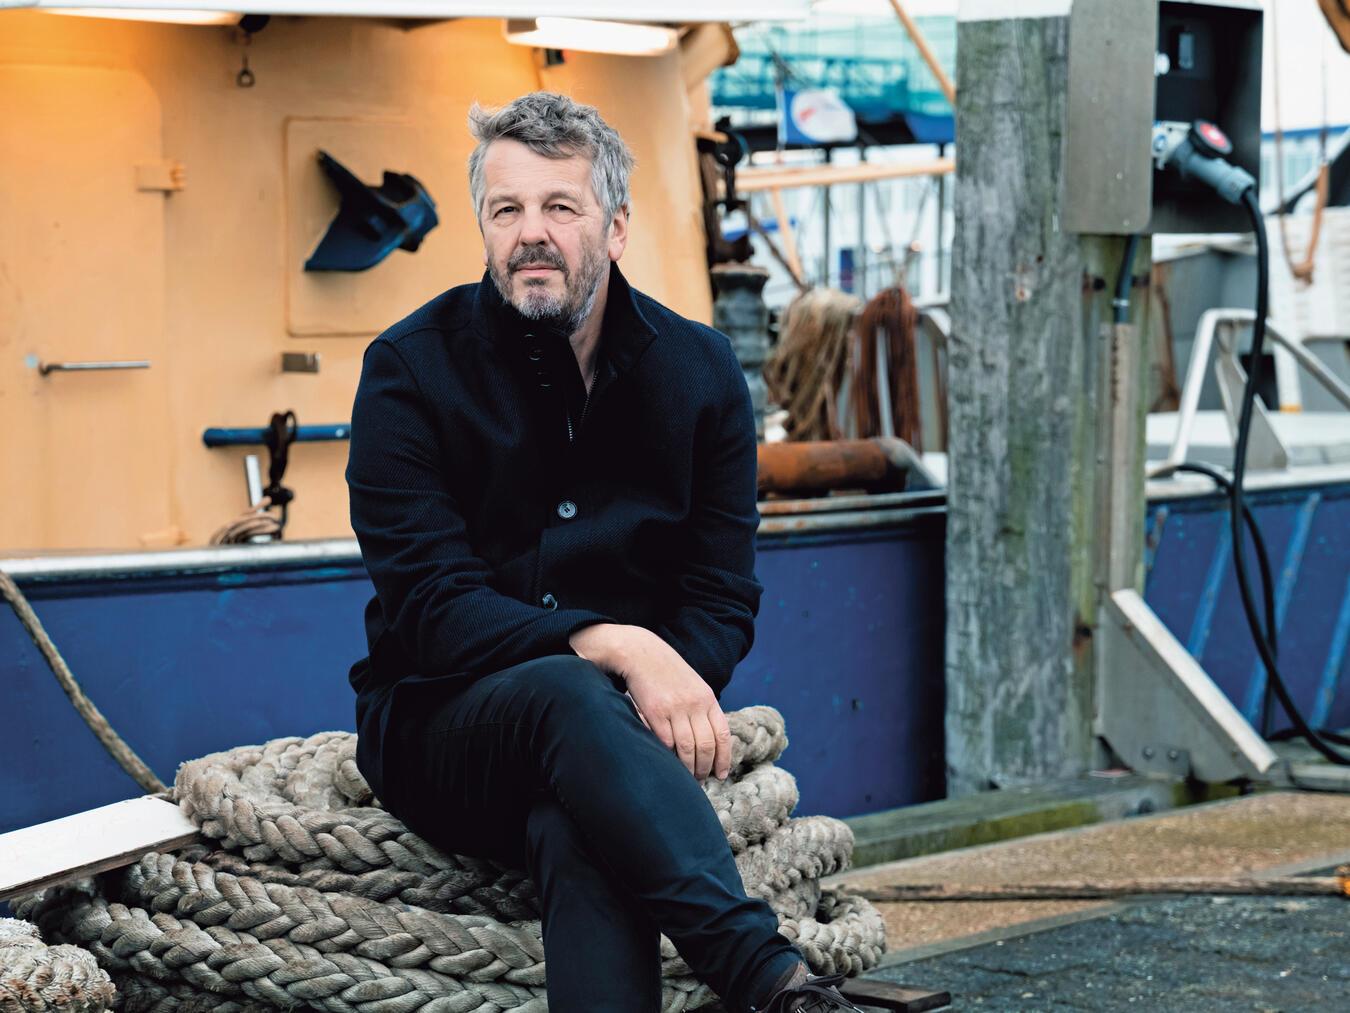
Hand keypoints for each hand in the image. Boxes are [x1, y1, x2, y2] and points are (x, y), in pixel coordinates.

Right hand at [570, 623, 731, 780]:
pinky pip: (666, 742)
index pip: (722, 734)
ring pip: (687, 748)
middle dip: (705, 767)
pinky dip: (669, 756)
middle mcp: (695, 704)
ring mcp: (675, 708)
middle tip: (700, 779)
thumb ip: (702, 708)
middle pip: (706, 745)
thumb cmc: (666, 672)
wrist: (640, 653)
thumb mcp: (692, 685)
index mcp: (707, 698)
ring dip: (688, 768)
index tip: (721, 774)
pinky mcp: (655, 712)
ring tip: (686, 776)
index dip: (724, 758)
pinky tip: (669, 762)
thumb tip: (711, 740)